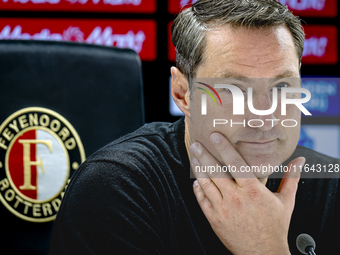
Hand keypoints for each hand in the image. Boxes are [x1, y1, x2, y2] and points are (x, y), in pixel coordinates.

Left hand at [190, 132, 304, 254]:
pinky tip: (196, 181)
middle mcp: (236, 198)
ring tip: (194, 158)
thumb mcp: (286, 201)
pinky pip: (202, 200)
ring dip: (198, 170)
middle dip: (204, 156)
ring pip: (206, 184)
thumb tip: (300, 160)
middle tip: (196, 144)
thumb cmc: (275, 226)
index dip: (224, 148)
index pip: (235, 164)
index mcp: (253, 191)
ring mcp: (223, 209)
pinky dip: (198, 189)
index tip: (215, 136)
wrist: (263, 252)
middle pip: (215, 172)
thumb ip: (291, 178)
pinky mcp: (214, 219)